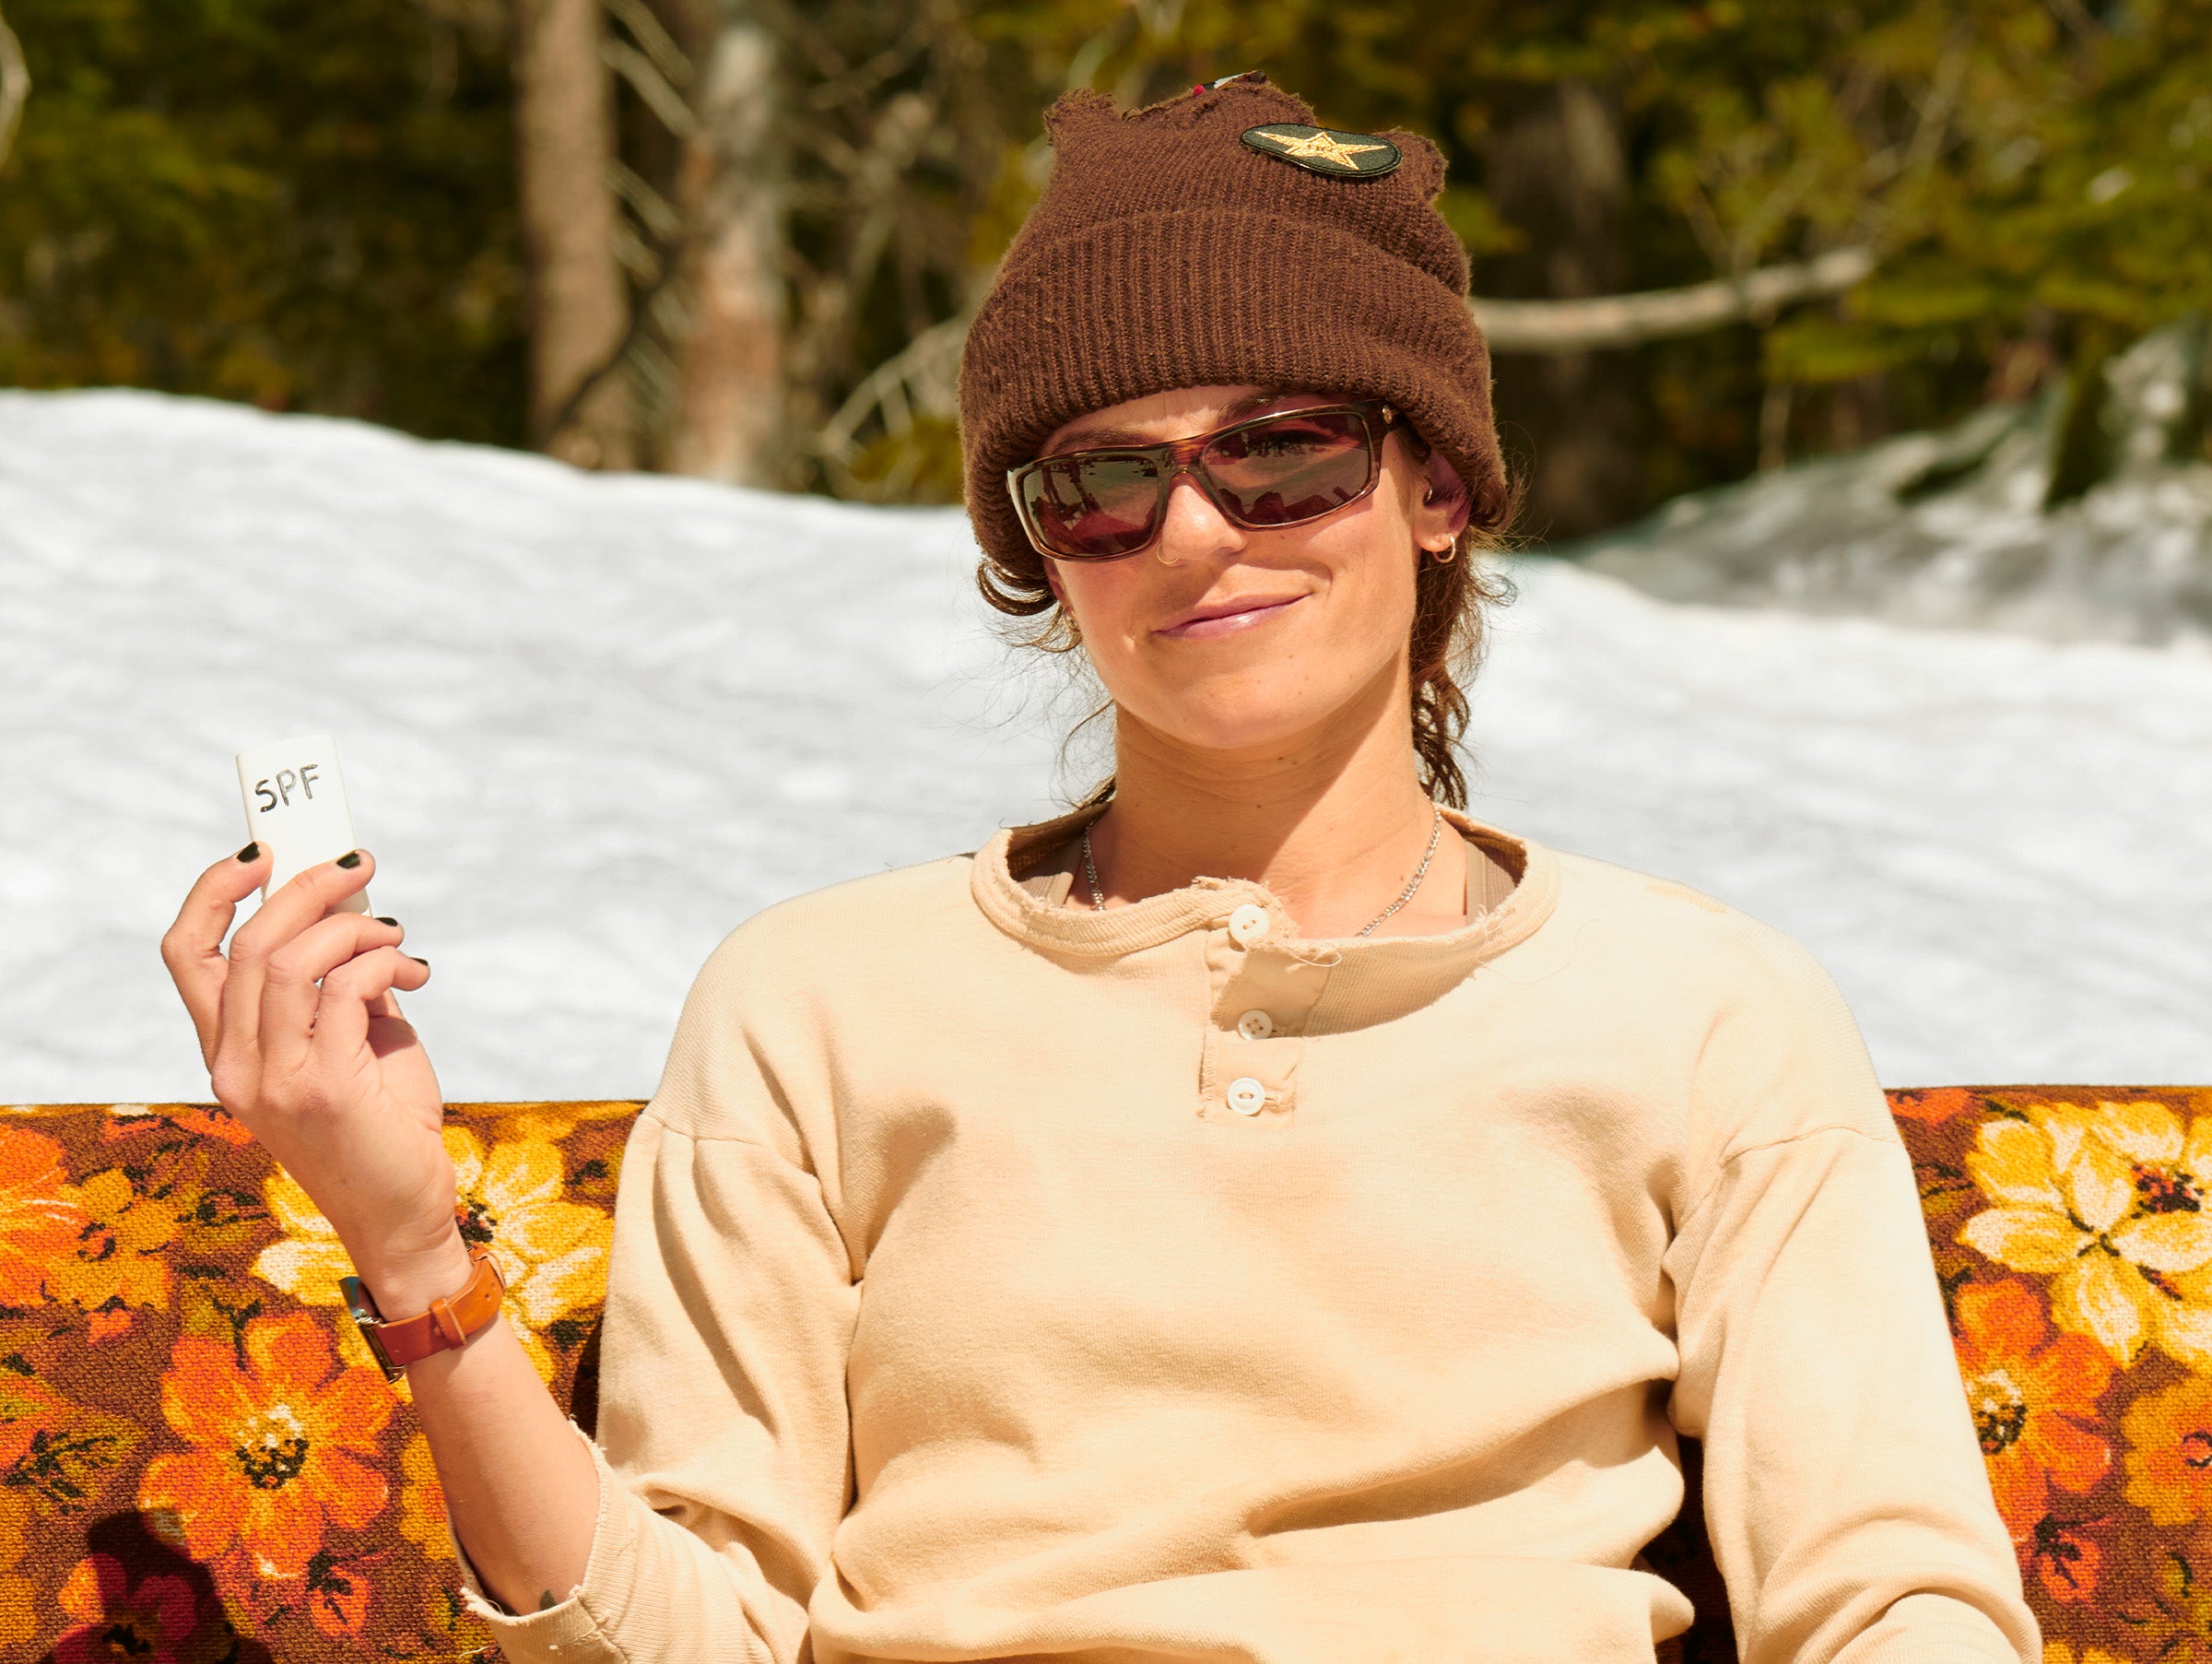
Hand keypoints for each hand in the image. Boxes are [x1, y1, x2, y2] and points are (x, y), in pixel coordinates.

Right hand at [161, 847, 466, 1302]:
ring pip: (291, 959)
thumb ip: (341, 985)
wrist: (405, 1214)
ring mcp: (275, 1079)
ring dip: (354, 926)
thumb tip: (357, 912)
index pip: (187, 953)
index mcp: (228, 1051)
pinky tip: (414, 972)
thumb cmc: (384, 1126)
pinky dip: (384, 962)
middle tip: (359, 865)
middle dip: (307, 888)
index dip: (214, 891)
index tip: (262, 852)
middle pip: (247, 942)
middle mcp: (237, 1065)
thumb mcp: (355, 1043)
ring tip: (394, 934)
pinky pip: (346, 989)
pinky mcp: (325, 1087)